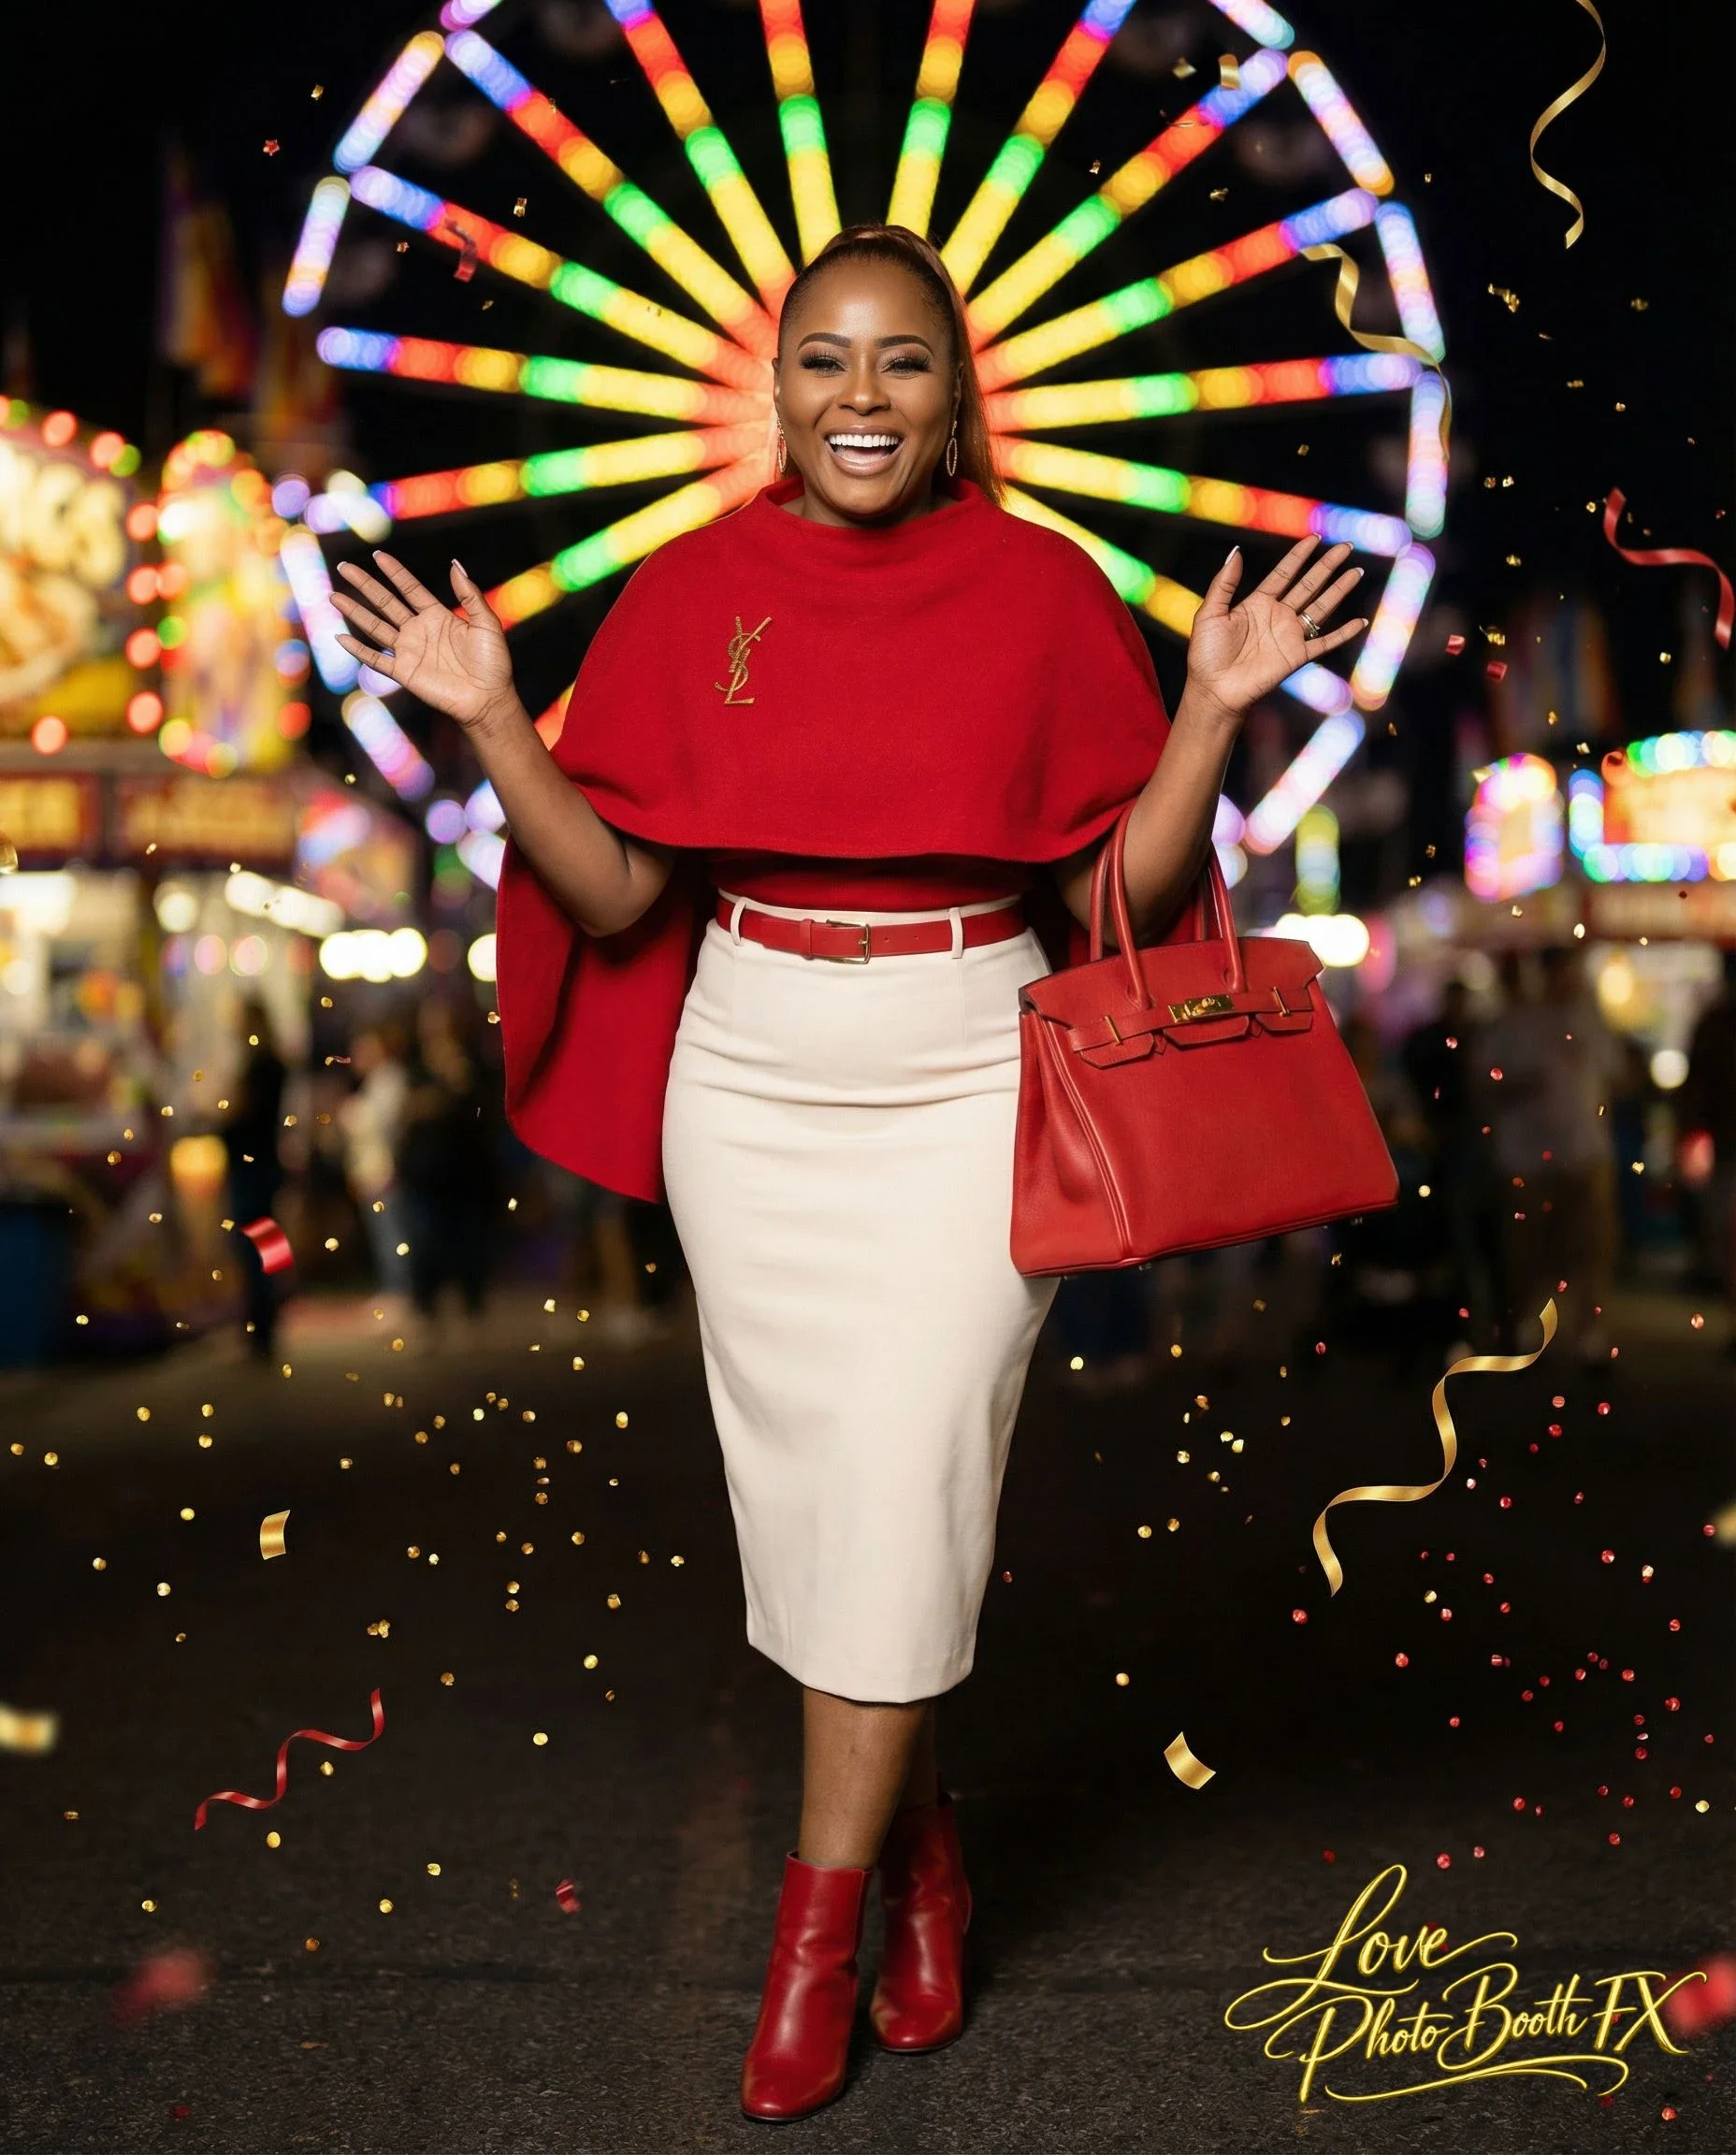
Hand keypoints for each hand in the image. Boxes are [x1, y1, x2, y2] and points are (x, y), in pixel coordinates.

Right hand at [332, 551, 514, 727]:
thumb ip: (470, 595)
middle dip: (365, 585)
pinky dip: (358, 650)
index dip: (395, 572)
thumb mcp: (487, 623)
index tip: (378, 555)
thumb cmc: (493, 663)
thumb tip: (454, 564)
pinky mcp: (404, 672)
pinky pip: (376, 660)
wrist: (488, 699)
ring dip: (354, 612)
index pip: (410, 589)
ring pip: (375, 627)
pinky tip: (341, 637)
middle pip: (386, 603)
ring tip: (333, 596)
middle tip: (345, 566)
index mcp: (438, 616)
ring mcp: (410, 651)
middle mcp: (419, 631)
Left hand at [1184, 537, 1367, 721]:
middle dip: (1327, 566)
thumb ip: (1224, 583)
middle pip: (1308, 585)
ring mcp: (1289, 636)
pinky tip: (1360, 622)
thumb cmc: (1206, 654)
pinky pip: (1325, 643)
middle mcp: (1277, 616)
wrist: (1214, 689)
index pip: (1284, 573)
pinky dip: (1343, 634)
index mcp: (1258, 603)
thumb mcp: (1211, 613)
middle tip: (1345, 547)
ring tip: (1356, 572)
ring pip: (1320, 608)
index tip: (1315, 538)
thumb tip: (1236, 551)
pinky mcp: (1297, 657)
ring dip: (1339, 590)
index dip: (1299, 556)